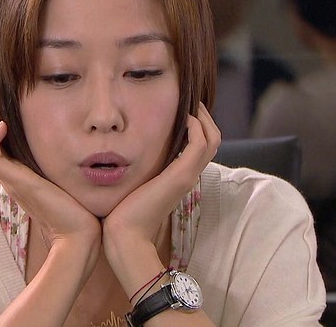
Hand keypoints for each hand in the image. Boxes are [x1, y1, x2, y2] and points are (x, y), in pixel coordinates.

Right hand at [0, 114, 101, 255]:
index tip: (6, 117)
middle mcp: (11, 180)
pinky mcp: (16, 182)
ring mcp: (11, 181)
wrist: (78, 235)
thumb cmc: (78, 212)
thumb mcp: (66, 183)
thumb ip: (61, 171)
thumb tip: (75, 152)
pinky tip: (5, 126)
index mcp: (19, 179)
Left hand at [102, 103, 220, 282]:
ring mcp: (187, 175)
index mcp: (179, 176)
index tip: (183, 107)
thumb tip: (123, 154)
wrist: (125, 235)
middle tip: (190, 100)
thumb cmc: (122, 213)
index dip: (198, 124)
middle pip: (213, 138)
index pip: (201, 145)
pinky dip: (196, 126)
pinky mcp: (181, 176)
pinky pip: (200, 144)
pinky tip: (183, 117)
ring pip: (212, 138)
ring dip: (203, 117)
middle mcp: (188, 174)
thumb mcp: (134, 184)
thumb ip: (136, 169)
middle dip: (204, 116)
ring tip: (190, 103)